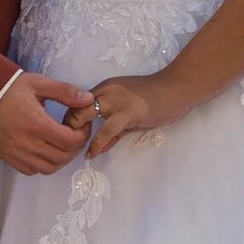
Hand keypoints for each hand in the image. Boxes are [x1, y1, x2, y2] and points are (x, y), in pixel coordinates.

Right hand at [0, 71, 91, 175]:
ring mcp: (18, 154)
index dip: (83, 135)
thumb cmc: (8, 89)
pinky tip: (45, 151)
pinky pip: (34, 171)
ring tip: (62, 143)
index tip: (83, 125)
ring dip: (62, 158)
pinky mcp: (10, 159)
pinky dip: (45, 164)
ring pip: (50, 168)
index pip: (71, 141)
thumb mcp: (37, 84)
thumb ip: (64, 92)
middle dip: (76, 147)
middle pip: (64, 157)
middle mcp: (29, 144)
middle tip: (76, 134)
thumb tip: (88, 99)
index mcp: (38, 124)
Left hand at [66, 72, 192, 156]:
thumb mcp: (129, 112)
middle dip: (67, 128)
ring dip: (77, 135)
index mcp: (104, 88)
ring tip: (76, 151)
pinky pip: (106, 130)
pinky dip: (96, 144)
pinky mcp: (127, 113)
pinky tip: (92, 154)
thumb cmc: (156, 99)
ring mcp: (115, 101)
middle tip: (69, 145)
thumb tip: (99, 148)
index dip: (69, 120)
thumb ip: (114, 129)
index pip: (76, 103)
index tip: (69, 136)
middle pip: (74, 108)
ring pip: (84, 116)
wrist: (176, 90)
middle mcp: (105, 92)